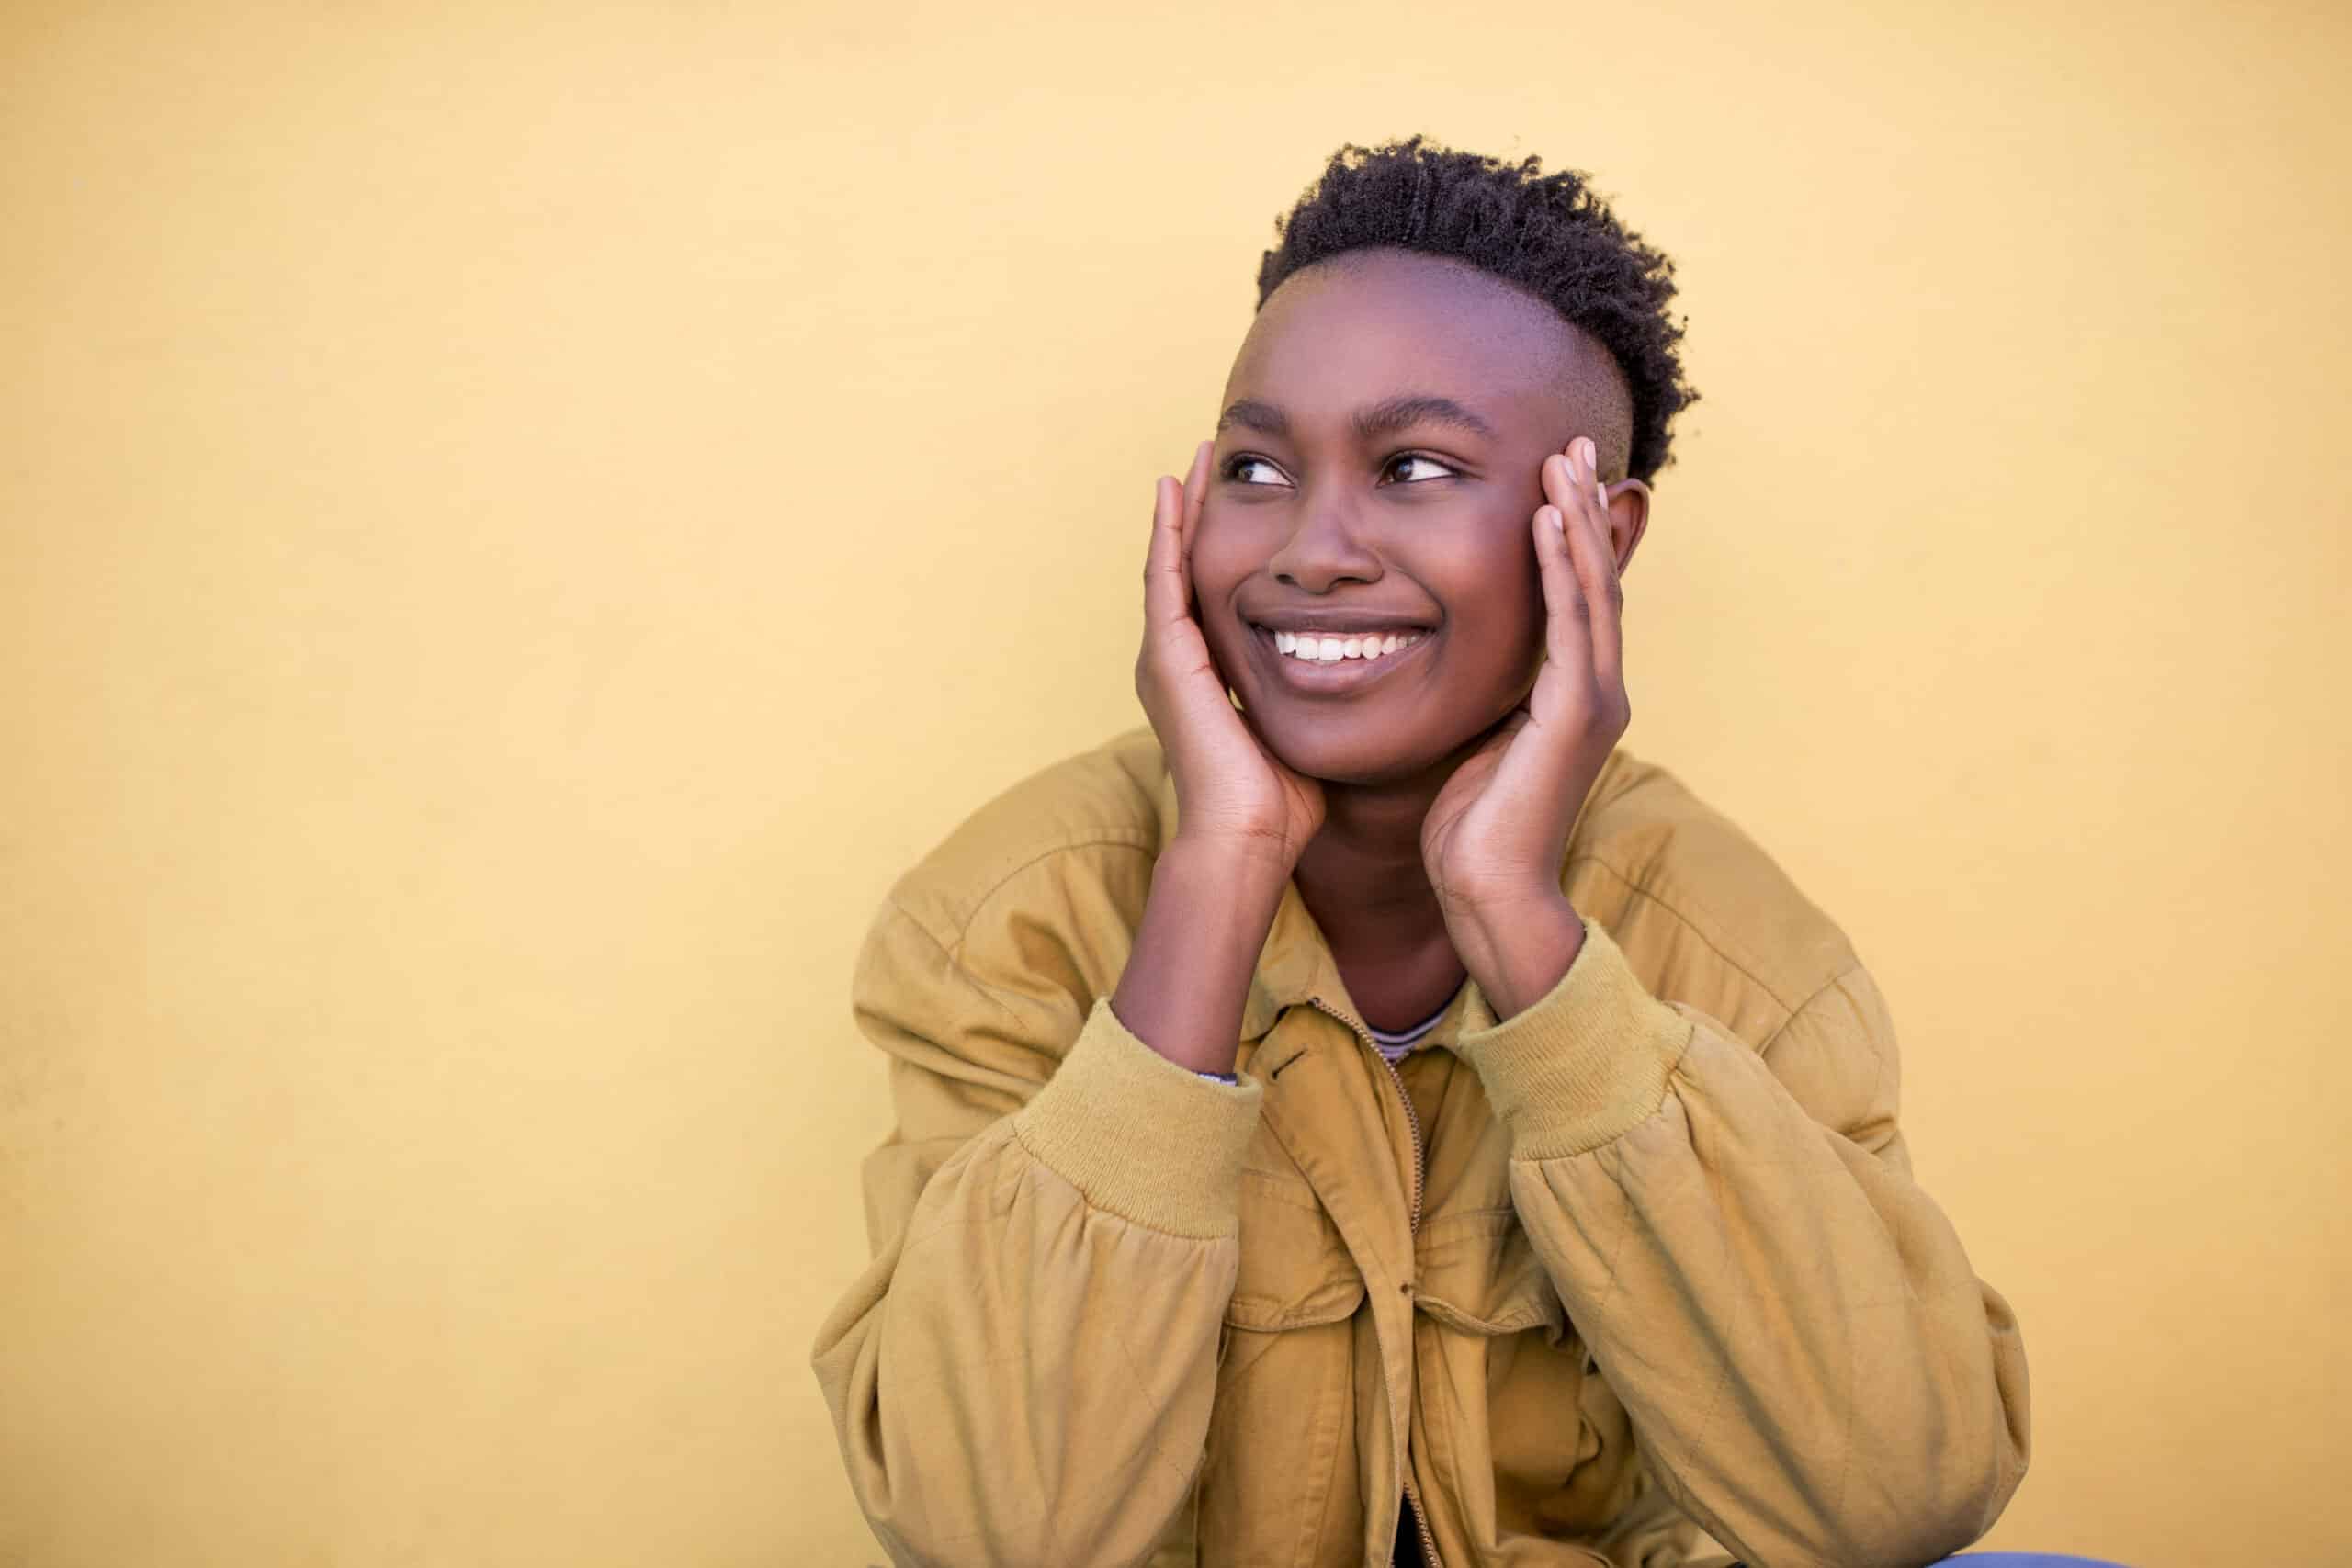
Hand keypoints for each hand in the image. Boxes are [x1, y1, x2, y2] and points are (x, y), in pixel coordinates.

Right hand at [1137, 441, 1325, 867]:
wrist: (1248, 839)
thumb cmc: (1282, 802)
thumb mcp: (1302, 725)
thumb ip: (1316, 693)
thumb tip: (1361, 669)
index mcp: (1204, 676)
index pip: (1211, 592)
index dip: (1223, 543)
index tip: (1248, 497)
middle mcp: (1175, 661)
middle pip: (1185, 567)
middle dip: (1199, 512)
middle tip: (1213, 456)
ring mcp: (1165, 658)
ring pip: (1169, 562)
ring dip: (1184, 508)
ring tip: (1196, 458)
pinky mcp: (1169, 660)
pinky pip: (1165, 578)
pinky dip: (1170, 531)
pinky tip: (1177, 488)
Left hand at [1421, 435, 1627, 955]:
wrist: (1487, 895)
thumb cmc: (1470, 831)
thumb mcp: (1477, 742)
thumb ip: (1486, 697)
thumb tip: (1456, 657)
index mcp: (1574, 696)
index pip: (1576, 597)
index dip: (1570, 534)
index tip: (1556, 476)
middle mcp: (1597, 691)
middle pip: (1596, 579)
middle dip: (1585, 508)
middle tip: (1575, 443)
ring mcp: (1593, 702)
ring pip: (1591, 591)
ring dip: (1576, 520)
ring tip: (1563, 460)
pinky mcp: (1575, 716)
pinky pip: (1572, 626)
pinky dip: (1560, 568)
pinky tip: (1547, 521)